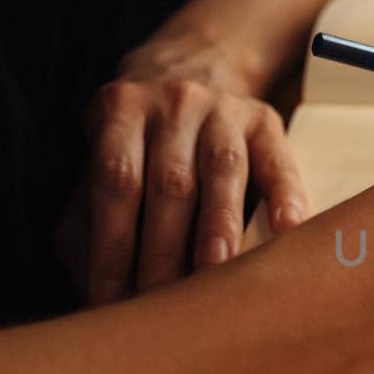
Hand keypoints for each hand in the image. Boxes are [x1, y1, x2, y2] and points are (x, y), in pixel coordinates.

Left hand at [75, 33, 307, 304]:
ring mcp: (224, 109)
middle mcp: (173, 102)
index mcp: (120, 109)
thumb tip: (91, 287)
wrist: (194, 71)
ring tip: (216, 273)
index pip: (115, 181)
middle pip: (169, 181)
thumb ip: (86, 220)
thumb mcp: (102, 164)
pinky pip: (278, 161)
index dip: (112, 243)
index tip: (112, 300)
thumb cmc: (140, 144)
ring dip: (219, 225)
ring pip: (222, 170)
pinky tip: (287, 230)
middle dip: (164, 249)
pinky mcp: (265, 121)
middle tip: (163, 302)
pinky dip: (284, 195)